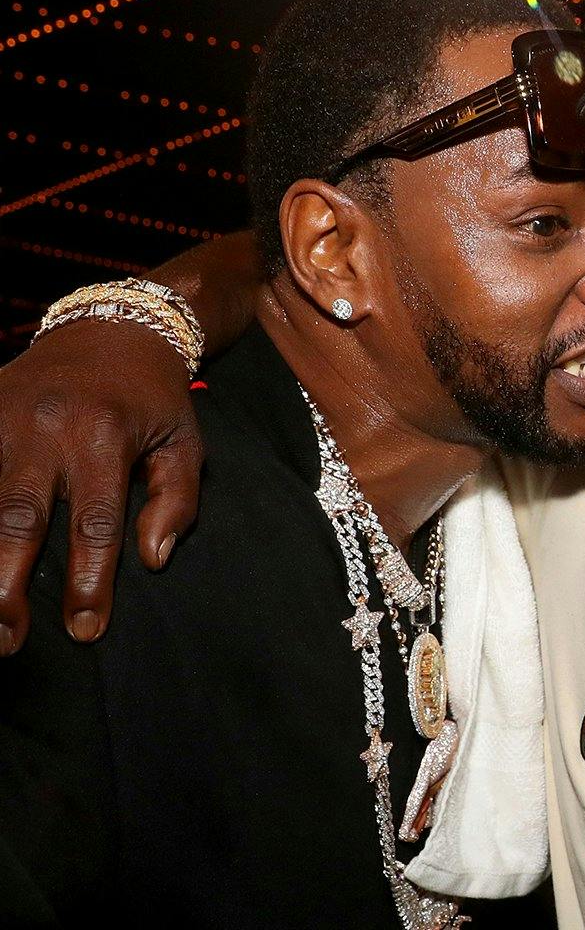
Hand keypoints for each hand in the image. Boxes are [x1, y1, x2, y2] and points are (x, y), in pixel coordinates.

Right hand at [0, 320, 203, 653]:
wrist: (112, 327)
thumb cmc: (154, 399)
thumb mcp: (184, 444)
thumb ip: (176, 502)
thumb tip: (153, 561)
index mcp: (106, 438)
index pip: (96, 524)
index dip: (89, 582)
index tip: (85, 631)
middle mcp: (47, 429)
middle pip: (18, 518)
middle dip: (7, 585)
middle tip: (7, 640)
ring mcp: (3, 417)